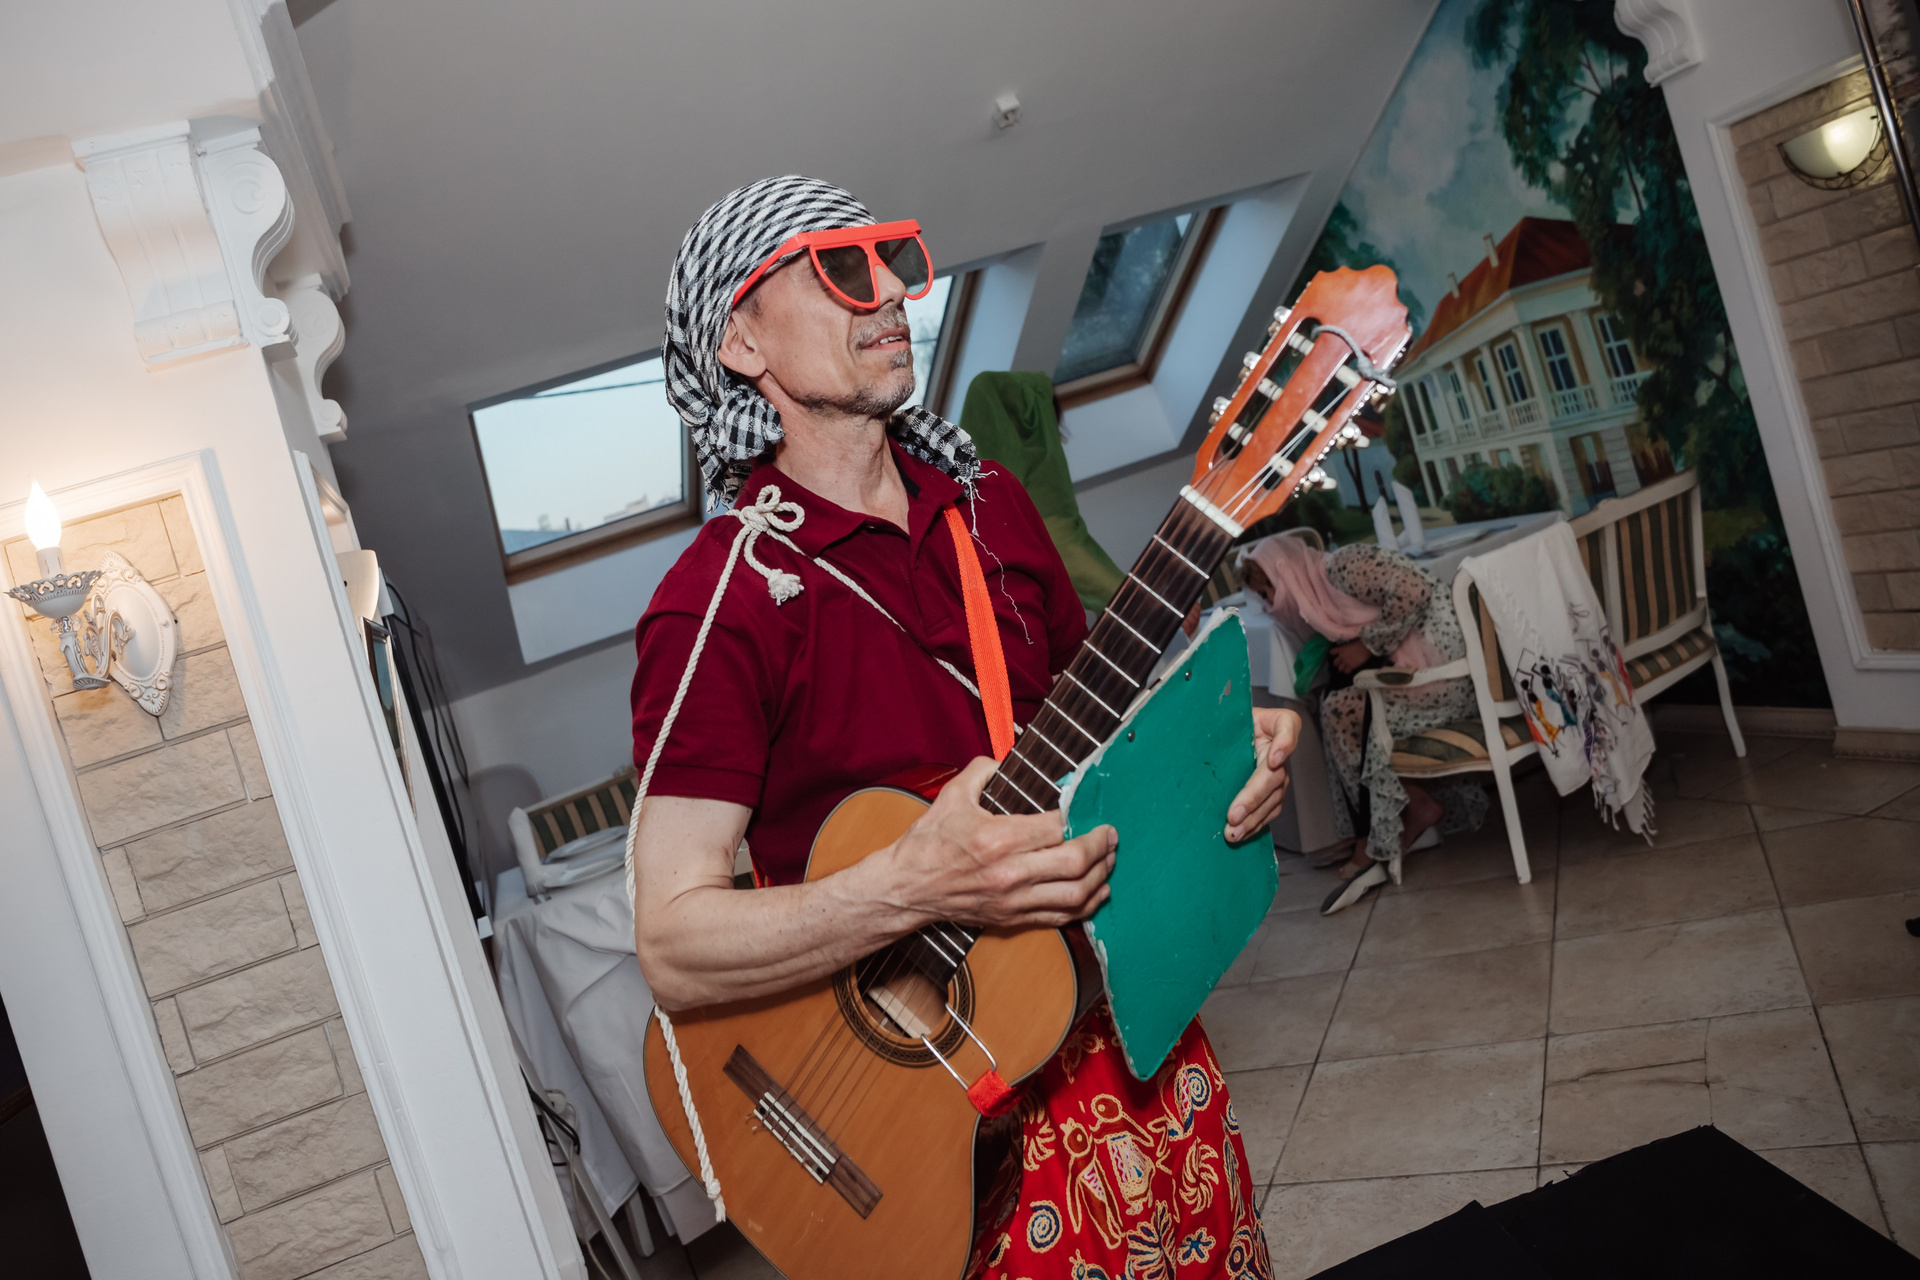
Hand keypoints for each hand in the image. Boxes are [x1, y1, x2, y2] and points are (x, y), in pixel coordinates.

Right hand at [883, 757, 1115, 929]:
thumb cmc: (927, 842)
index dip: (1082, 817)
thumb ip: (984, 769)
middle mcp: (1011, 873)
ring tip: (1109, 860)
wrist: (906, 889)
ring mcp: (1014, 900)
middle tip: (1111, 835)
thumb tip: (1009, 758)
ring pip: (1075, 895)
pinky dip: (1086, 905)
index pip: (1058, 827)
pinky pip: (1061, 917)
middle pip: (1076, 863)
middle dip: (1102, 847)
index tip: (1089, 808)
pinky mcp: (1012, 918)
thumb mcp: (953, 794)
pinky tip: (1096, 891)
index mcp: (999, 838)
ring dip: (1100, 876)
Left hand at [1226, 706, 1299, 841]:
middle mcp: (1282, 750)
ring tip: (1234, 832)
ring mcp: (1279, 773)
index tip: (1273, 759)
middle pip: (1274, 776)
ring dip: (1252, 819)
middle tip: (1234, 816)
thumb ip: (1230, 715)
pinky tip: (1241, 834)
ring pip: (1272, 799)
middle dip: (1253, 798)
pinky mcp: (1273, 791)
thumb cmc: (1232, 718)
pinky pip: (1268, 811)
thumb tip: (1222, 734)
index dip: (1283, 745)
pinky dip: (1254, 825)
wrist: (1232, 730)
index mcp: (1279, 723)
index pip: (1287, 729)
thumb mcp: (1232, 710)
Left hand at [1330, 638, 1372, 674]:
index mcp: (1341, 649)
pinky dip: (1347, 671)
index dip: (1333, 653)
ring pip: (1339, 669)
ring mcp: (1346, 662)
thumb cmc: (1360, 643)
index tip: (1335, 654)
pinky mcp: (1351, 667)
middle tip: (1340, 663)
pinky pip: (1346, 672)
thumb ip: (1348, 644)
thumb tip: (1349, 643)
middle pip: (1335, 663)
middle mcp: (1342, 657)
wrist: (1366, 648)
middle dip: (1337, 664)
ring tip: (1344, 668)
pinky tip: (1349, 670)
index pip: (1332, 652)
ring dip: (1342, 668)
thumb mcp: (1351, 641)